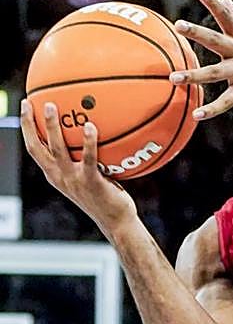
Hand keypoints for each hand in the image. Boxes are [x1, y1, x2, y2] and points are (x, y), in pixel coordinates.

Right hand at [20, 99, 137, 235]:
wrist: (116, 221)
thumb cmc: (106, 197)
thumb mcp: (88, 177)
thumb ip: (83, 160)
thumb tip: (92, 134)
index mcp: (54, 175)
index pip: (34, 149)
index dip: (27, 129)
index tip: (26, 109)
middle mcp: (59, 176)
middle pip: (36, 147)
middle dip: (29, 124)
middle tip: (29, 102)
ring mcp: (73, 179)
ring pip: (57, 149)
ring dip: (52, 126)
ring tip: (52, 105)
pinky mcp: (91, 182)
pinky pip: (88, 158)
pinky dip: (89, 141)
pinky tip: (91, 126)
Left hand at [170, 0, 232, 119]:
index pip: (227, 15)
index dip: (213, 2)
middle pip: (216, 40)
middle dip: (197, 33)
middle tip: (179, 25)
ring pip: (215, 74)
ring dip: (193, 76)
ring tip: (174, 77)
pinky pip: (227, 102)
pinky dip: (212, 109)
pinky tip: (197, 115)